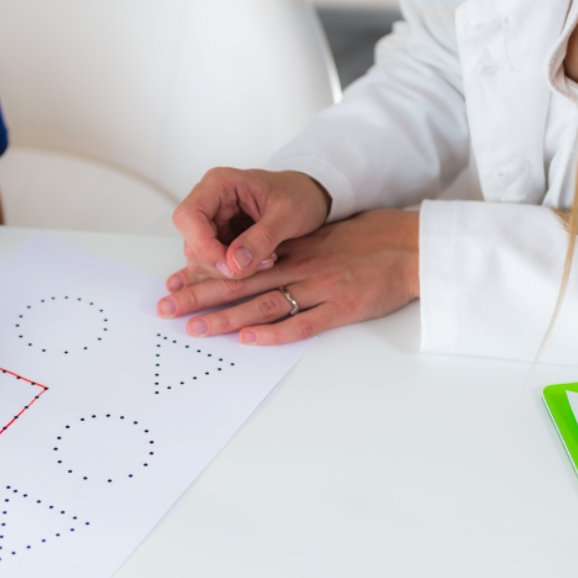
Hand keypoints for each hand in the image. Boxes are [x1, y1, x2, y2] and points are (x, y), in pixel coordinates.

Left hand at [159, 209, 418, 344]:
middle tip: (167, 308)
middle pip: (241, 283)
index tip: (175, 281)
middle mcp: (300, 266)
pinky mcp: (340, 308)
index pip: (240, 262)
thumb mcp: (325, 238)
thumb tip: (261, 262)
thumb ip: (294, 252)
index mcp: (294, 250)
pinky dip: (275, 332)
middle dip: (200, 295)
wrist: (410, 246)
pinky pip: (303, 322)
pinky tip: (250, 338)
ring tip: (195, 329)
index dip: (206, 273)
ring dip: (227, 317)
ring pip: (264, 303)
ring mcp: (319, 287)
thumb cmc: (370, 241)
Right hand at [170, 168, 330, 282]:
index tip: (229, 266)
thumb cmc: (299, 195)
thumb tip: (235, 263)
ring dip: (229, 269)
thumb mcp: (288, 215)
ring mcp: (212, 222)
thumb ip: (262, 238)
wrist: (309, 197)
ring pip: (200, 258)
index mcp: (219, 184)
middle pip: (191, 242)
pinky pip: (214, 264)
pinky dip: (234, 270)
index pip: (188, 217)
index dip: (203, 246)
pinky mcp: (219, 239)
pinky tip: (259, 263)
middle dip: (220, 263)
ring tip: (264, 261)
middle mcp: (209, 202)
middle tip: (258, 265)